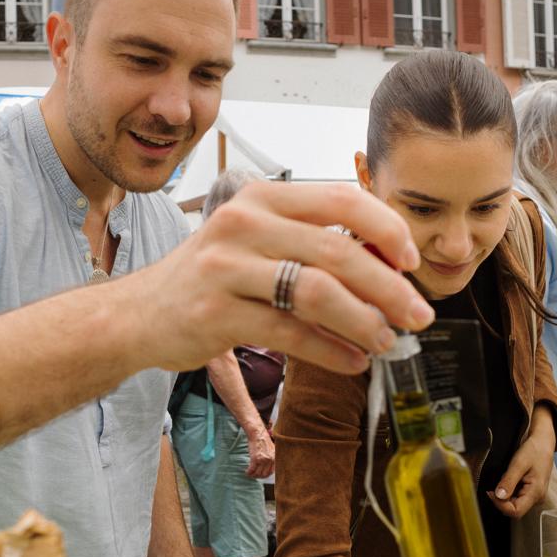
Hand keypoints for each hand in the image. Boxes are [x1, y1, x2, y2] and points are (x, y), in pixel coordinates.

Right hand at [117, 182, 432, 376]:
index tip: (412, 261)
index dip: (387, 228)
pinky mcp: (215, 313)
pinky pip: (289, 332)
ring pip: (316, 292)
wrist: (138, 313)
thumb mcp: (257, 240)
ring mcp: (225, 267)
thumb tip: (392, 264)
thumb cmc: (212, 277)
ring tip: (387, 341)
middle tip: (418, 315)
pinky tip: (353, 361)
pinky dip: (331, 351)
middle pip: (337, 251)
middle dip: (390, 287)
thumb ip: (312, 242)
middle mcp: (243, 222)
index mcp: (263, 196)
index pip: (341, 200)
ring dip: (364, 322)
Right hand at [244, 427, 275, 478]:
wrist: (258, 434)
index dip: (265, 475)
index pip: (271, 472)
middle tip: (254, 475)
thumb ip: (271, 458)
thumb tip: (267, 467)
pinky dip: (249, 472)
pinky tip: (247, 472)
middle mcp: (270, 460)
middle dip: (258, 476)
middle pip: (264, 474)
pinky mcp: (255, 458)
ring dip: (253, 475)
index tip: (260, 475)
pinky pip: (252, 469)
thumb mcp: (271, 450)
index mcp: (275, 458)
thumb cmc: (263, 440)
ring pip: (258, 473)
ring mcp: (263, 460)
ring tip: (250, 474)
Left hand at [490, 411, 555, 517]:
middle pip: (515, 510)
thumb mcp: (519, 463)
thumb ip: (509, 481)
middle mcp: (537, 498)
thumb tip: (498, 496)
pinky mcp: (532, 492)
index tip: (490, 492)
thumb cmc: (533, 450)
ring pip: (515, 505)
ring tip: (504, 479)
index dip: (500, 505)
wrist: (543, 443)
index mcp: (536, 492)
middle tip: (494, 486)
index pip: (516, 511)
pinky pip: (518, 498)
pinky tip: (508, 481)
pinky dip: (509, 492)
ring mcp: (535, 496)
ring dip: (505, 496)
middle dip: (501, 501)